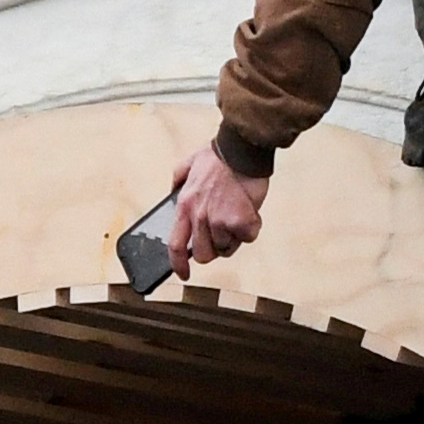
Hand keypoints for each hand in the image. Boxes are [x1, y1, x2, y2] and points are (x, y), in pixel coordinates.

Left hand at [163, 147, 262, 270]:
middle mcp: (199, 216)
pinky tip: (250, 212)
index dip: (178, 265)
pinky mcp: (240, 221)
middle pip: (204, 254)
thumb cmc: (219, 155)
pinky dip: (251, 228)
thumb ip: (178, 179)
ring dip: (234, 236)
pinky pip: (248, 237)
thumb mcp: (188, 163)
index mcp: (185, 206)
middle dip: (214, 249)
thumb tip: (172, 190)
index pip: (175, 245)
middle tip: (223, 233)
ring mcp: (220, 221)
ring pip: (227, 247)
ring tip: (238, 214)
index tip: (183, 274)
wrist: (242, 149)